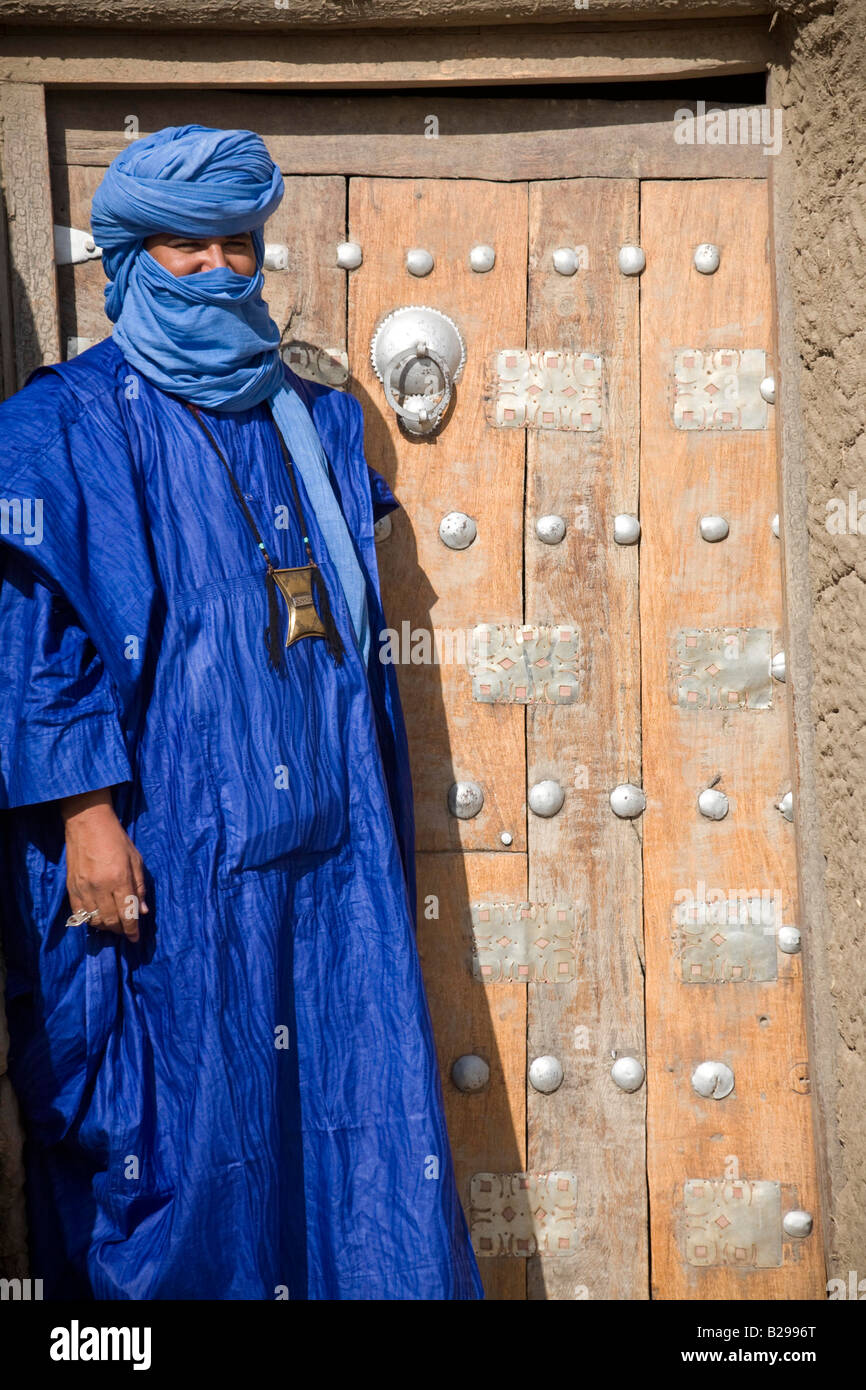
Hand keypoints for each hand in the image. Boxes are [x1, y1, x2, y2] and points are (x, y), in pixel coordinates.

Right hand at [60, 788, 148, 943]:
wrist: (87, 823)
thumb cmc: (116, 839)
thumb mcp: (136, 860)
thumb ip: (140, 887)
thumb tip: (143, 911)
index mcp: (119, 879)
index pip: (127, 913)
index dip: (132, 930)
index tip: (136, 939)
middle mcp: (100, 887)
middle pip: (110, 921)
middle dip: (120, 930)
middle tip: (126, 930)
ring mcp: (83, 888)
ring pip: (94, 920)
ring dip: (106, 927)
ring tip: (113, 924)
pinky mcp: (71, 887)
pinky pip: (79, 913)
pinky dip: (89, 920)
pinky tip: (97, 917)